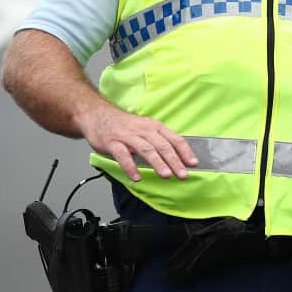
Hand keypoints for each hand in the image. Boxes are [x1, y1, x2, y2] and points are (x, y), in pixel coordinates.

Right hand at [77, 105, 197, 180]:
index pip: (175, 139)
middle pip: (163, 146)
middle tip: (183, 174)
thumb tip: (179, 158)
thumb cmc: (125, 125)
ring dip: (158, 163)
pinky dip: (130, 166)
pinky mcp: (112, 142)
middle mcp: (143, 130)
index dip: (185, 152)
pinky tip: (137, 177)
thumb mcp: (146, 129)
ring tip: (166, 175)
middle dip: (175, 161)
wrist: (97, 114)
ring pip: (146, 149)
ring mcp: (128, 136)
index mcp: (155, 127)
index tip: (194, 164)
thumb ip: (160, 141)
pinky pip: (123, 155)